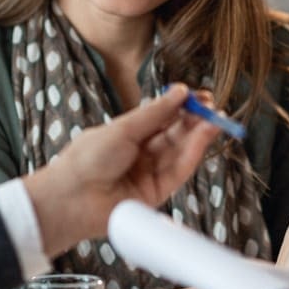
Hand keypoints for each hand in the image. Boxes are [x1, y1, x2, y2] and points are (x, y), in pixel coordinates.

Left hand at [22, 84, 218, 256]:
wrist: (73, 197)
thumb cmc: (88, 158)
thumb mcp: (124, 128)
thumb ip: (155, 113)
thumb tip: (179, 92)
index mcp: (128, 135)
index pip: (161, 117)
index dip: (181, 106)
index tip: (197, 95)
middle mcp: (140, 154)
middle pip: (174, 134)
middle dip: (194, 120)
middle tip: (212, 106)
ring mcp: (149, 173)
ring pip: (180, 151)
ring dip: (198, 135)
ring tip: (215, 118)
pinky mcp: (157, 193)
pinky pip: (179, 170)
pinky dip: (193, 152)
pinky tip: (204, 135)